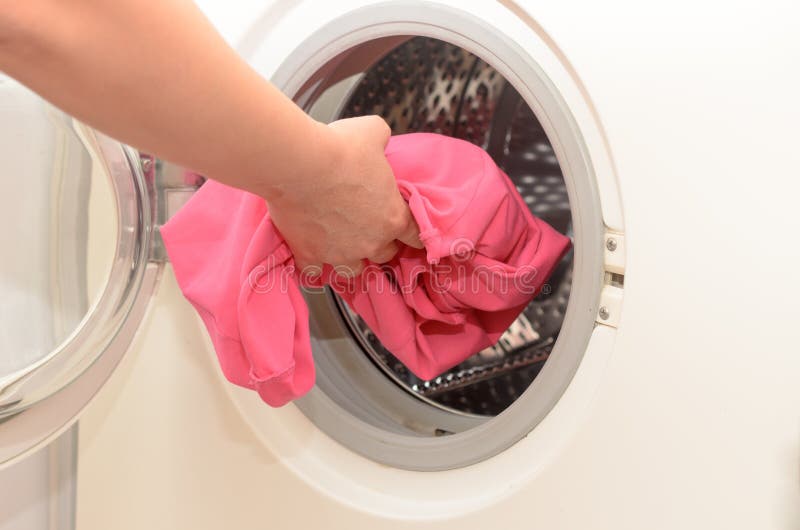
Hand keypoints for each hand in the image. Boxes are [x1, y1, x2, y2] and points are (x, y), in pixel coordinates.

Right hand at [266, 116, 421, 276]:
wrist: (300, 164)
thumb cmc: (339, 148)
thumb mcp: (372, 132)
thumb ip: (381, 139)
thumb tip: (379, 136)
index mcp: (392, 216)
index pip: (416, 237)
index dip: (412, 233)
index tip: (408, 232)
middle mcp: (370, 241)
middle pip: (385, 255)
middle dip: (380, 244)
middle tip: (369, 230)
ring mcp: (340, 253)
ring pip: (354, 270)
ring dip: (351, 260)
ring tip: (342, 247)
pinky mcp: (310, 255)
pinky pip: (314, 272)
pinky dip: (312, 265)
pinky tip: (309, 254)